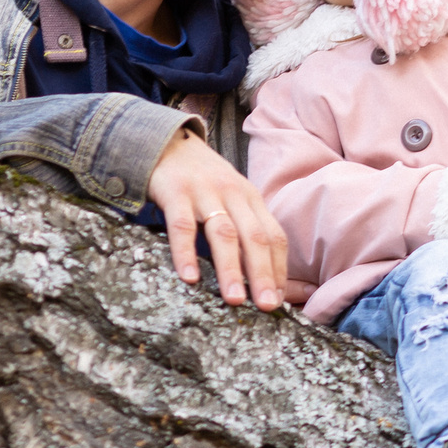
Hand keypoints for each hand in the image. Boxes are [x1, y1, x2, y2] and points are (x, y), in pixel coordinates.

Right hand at [147, 130, 287, 309]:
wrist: (167, 142)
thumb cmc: (203, 182)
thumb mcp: (231, 199)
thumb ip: (245, 230)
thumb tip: (262, 277)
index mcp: (251, 199)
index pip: (274, 236)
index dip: (280, 269)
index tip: (281, 300)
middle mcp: (234, 194)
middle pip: (256, 237)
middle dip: (264, 274)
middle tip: (268, 306)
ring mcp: (205, 192)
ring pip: (224, 234)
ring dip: (231, 269)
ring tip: (234, 299)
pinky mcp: (175, 192)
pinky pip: (182, 226)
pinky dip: (186, 253)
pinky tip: (190, 278)